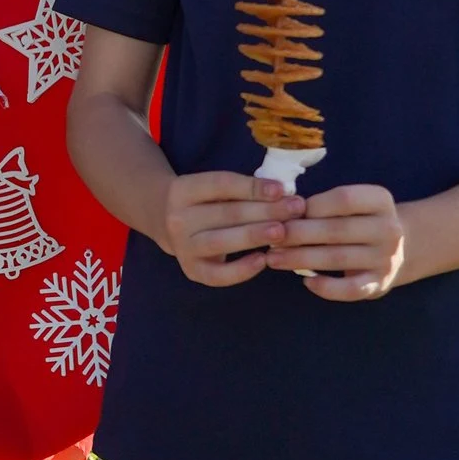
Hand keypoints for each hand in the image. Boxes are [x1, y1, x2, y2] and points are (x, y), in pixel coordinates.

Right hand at [157, 170, 285, 287]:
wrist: (163, 219)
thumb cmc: (202, 200)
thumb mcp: (211, 187)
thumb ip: (241, 189)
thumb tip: (283, 193)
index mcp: (183, 190)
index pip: (221, 185)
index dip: (252, 187)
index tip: (281, 189)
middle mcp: (178, 218)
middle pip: (226, 214)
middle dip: (265, 211)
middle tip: (296, 209)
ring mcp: (182, 246)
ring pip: (221, 241)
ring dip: (255, 236)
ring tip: (283, 231)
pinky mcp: (190, 269)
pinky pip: (217, 274)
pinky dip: (241, 270)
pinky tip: (263, 260)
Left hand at [270, 182, 407, 300]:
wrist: (401, 249)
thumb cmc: (361, 222)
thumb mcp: (355, 205)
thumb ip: (327, 206)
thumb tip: (284, 214)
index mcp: (381, 200)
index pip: (343, 199)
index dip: (312, 206)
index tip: (286, 212)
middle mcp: (388, 229)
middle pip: (337, 229)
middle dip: (298, 234)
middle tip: (271, 237)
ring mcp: (386, 258)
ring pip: (337, 258)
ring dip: (301, 259)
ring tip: (273, 259)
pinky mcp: (380, 283)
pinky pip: (350, 288)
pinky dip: (327, 287)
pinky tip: (307, 282)